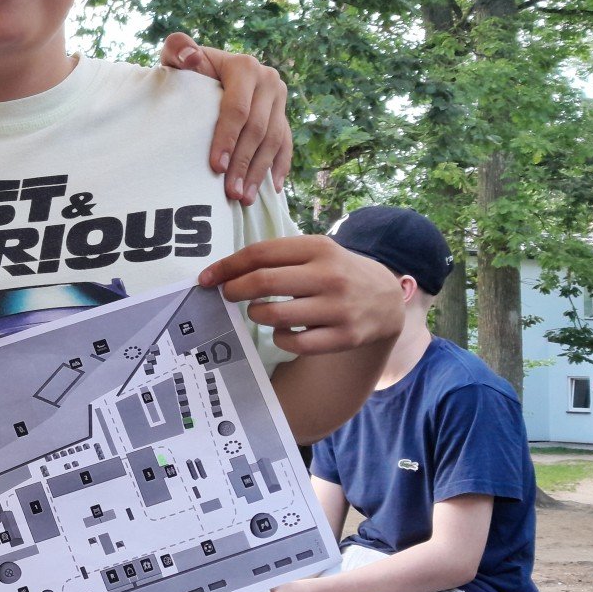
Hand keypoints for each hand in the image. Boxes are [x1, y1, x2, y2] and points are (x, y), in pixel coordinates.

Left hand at [157, 33, 293, 201]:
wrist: (207, 73)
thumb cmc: (187, 70)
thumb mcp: (177, 57)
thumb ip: (178, 49)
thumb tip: (191, 57)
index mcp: (245, 67)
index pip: (237, 109)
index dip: (227, 138)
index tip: (215, 166)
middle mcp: (268, 81)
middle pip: (258, 129)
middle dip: (243, 163)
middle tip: (230, 193)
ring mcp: (279, 100)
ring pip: (274, 141)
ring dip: (259, 172)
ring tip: (244, 198)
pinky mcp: (284, 116)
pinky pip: (286, 144)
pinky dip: (280, 167)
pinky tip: (272, 189)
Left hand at [198, 234, 402, 354]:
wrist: (386, 299)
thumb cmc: (337, 272)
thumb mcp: (316, 252)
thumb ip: (278, 257)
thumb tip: (226, 271)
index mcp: (318, 248)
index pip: (260, 254)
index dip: (227, 267)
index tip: (207, 279)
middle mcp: (329, 276)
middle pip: (263, 282)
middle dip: (234, 290)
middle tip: (226, 295)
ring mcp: (338, 308)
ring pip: (275, 316)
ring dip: (256, 314)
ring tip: (258, 311)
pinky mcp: (344, 337)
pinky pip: (295, 343)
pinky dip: (280, 338)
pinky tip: (283, 330)